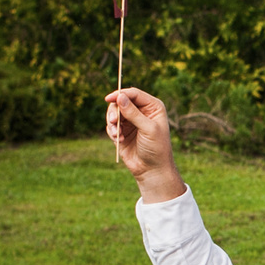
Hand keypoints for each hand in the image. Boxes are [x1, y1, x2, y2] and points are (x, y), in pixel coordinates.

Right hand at [106, 87, 184, 201]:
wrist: (152, 169)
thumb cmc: (156, 148)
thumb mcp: (147, 129)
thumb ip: (133, 113)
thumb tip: (120, 97)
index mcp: (153, 107)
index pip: (134, 94)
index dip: (120, 94)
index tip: (109, 98)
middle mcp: (142, 111)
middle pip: (121, 101)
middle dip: (114, 111)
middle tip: (113, 122)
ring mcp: (131, 121)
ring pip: (114, 113)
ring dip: (112, 123)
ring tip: (117, 134)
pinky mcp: (123, 131)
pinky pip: (111, 125)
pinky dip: (113, 131)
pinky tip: (120, 140)